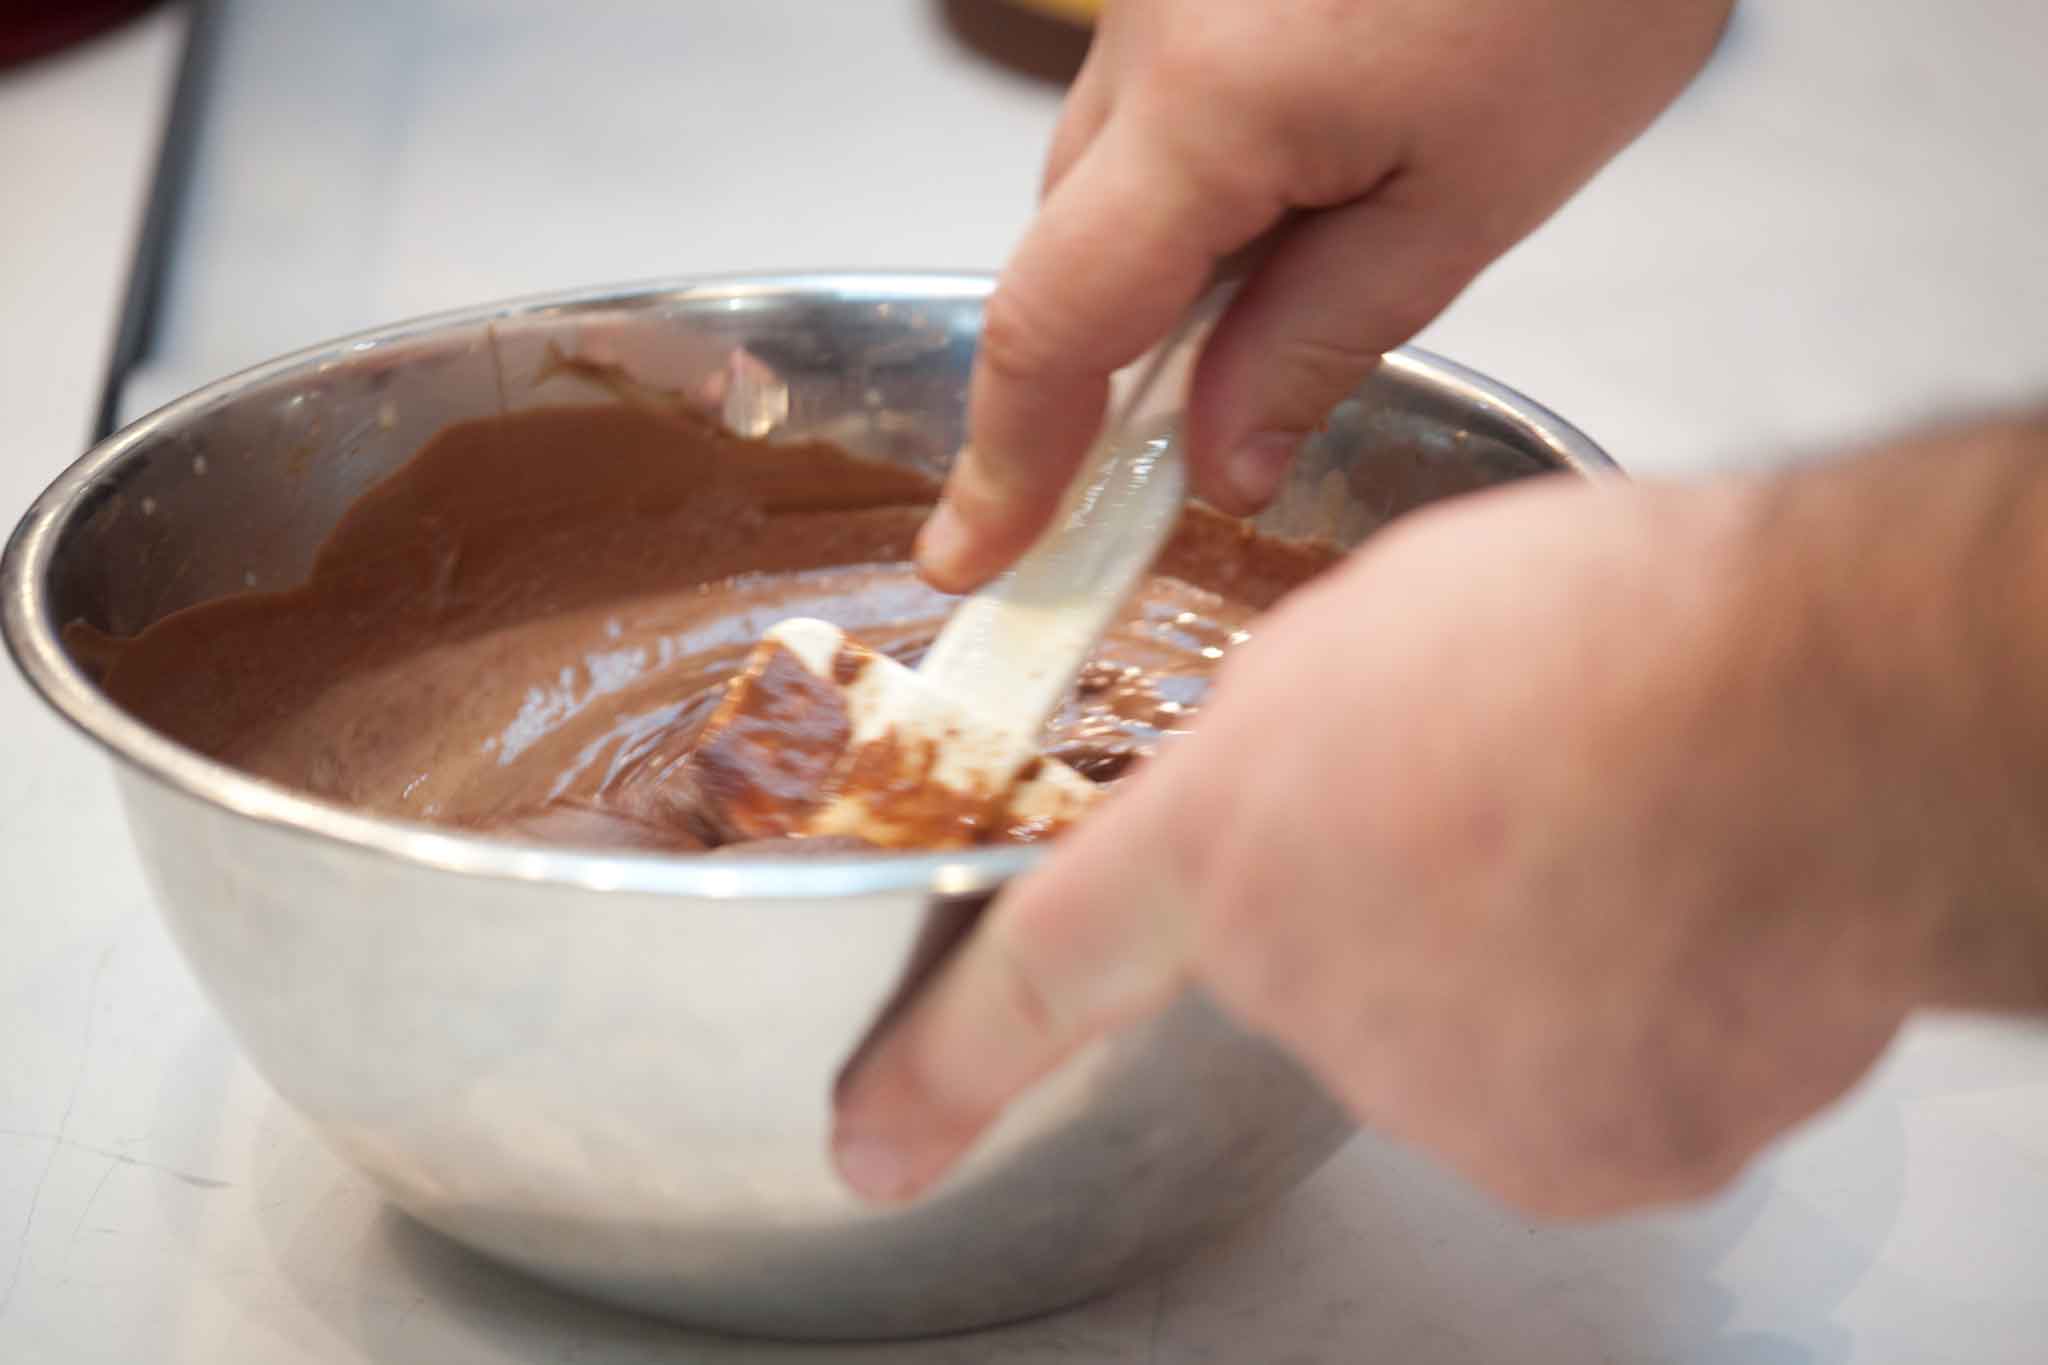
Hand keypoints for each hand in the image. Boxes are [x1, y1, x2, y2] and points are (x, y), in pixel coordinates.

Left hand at [838, 424, 2047, 1213]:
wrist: (1812, 715)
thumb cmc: (1610, 626)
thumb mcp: (1376, 620)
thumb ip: (1297, 734)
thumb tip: (1324, 788)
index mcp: (1231, 840)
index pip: (1043, 974)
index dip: (943, 1070)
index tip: (878, 1139)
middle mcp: (1312, 986)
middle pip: (1318, 976)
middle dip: (1388, 910)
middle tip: (1503, 814)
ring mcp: (1443, 1090)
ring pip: (1455, 1034)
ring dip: (1514, 960)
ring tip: (1608, 845)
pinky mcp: (1582, 1154)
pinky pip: (1580, 1091)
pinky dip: (1621, 1026)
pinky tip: (1667, 923)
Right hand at [919, 0, 1735, 589]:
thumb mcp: (1473, 197)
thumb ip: (1324, 337)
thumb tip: (1218, 461)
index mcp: (1207, 109)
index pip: (1054, 324)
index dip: (1007, 461)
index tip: (973, 555)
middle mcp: (1144, 41)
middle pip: (1060, 254)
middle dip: (1088, 378)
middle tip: (1146, 482)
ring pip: (1101, 183)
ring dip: (1148, 280)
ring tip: (1278, 311)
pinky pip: (1146, 114)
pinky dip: (1185, 196)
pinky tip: (1290, 201)